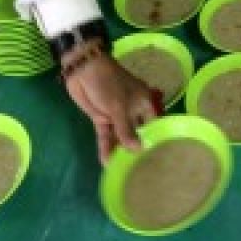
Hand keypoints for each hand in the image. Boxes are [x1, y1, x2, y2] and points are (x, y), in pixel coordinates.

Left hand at [62, 41, 158, 164]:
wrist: (83, 69)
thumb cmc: (109, 83)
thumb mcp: (120, 107)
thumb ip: (127, 130)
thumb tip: (138, 149)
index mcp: (144, 103)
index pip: (154, 124)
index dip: (154, 139)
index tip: (157, 159)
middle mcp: (133, 110)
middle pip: (137, 133)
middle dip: (136, 149)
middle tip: (138, 171)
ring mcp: (116, 115)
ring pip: (120, 137)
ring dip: (119, 151)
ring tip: (120, 171)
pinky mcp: (101, 119)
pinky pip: (106, 136)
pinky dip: (106, 147)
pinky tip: (106, 162)